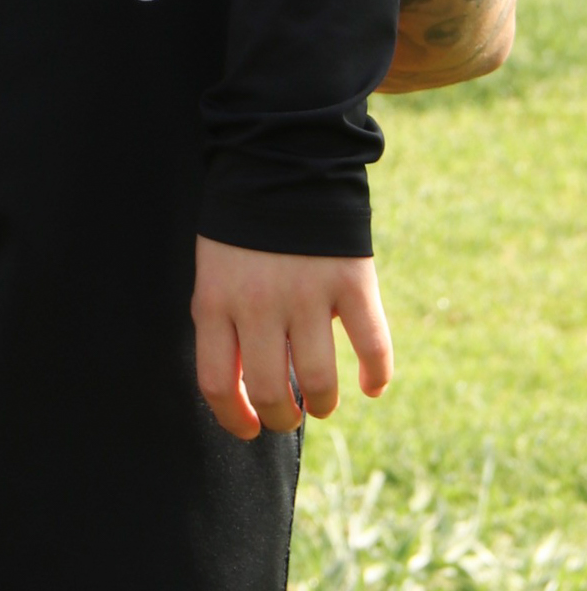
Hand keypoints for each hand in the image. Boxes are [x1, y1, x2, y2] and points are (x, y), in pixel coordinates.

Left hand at [191, 236, 392, 441]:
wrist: (282, 162)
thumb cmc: (243, 228)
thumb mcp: (214, 271)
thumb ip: (224, 323)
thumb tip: (245, 391)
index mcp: (215, 300)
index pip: (217, 383)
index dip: (234, 419)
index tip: (250, 428)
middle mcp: (259, 303)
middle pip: (271, 391)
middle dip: (282, 417)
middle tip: (291, 414)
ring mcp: (307, 293)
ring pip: (318, 380)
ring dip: (323, 402)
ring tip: (322, 402)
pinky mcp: (351, 282)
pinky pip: (372, 346)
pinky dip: (376, 376)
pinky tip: (371, 387)